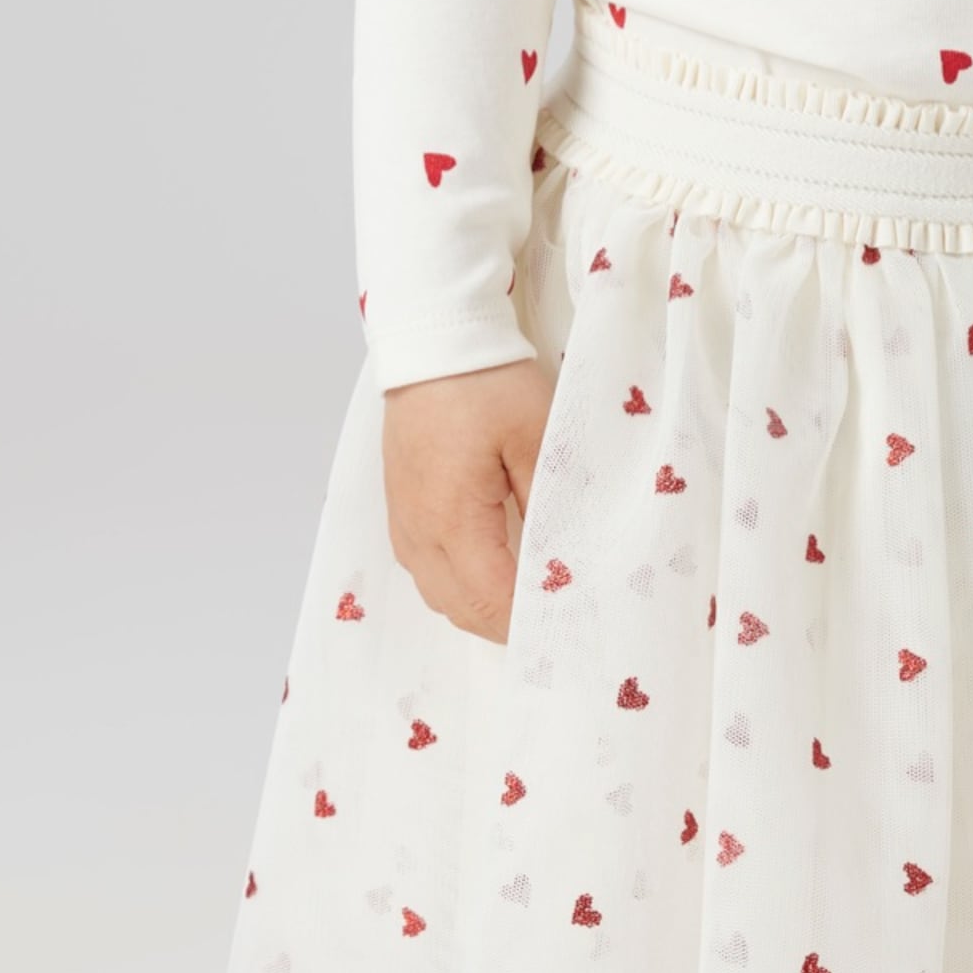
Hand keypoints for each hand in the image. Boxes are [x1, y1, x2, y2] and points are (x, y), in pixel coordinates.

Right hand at [381, 357, 558, 641]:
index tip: (571, 624)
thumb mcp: (538, 436)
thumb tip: (564, 560)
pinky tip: (491, 570)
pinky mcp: (401, 509)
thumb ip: (550, 502)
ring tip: (527, 602)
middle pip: (462, 612)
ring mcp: (404, 523)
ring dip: (481, 609)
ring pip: (439, 597)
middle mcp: (419, 533)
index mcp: (454, 520)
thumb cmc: (487, 383)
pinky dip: (458, 585)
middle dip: (508, 627)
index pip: (493, 603)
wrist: (434, 345)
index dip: (532, 623)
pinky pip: (425, 570)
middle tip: (556, 621)